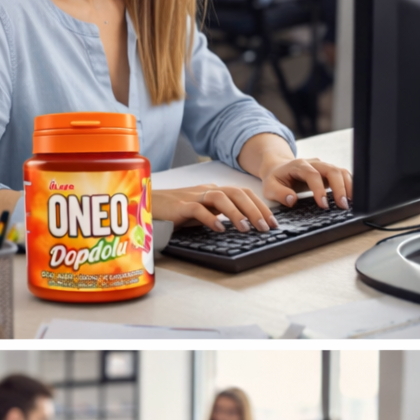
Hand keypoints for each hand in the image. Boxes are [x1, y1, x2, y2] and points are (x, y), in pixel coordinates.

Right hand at [152, 185, 277, 233]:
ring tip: (246, 229)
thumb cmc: (175, 211)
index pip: (244, 193)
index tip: (273, 222)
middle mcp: (207, 190)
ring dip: (237, 213)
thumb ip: (218, 214)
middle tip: (266, 228)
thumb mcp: (202, 212)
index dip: (261, 206)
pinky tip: (219, 229)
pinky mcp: (179, 206)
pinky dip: (210, 218)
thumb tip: (243, 225)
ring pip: (221, 198)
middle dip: (255, 210)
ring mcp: (193, 197)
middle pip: (237, 193)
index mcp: (214, 191)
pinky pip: (198, 209)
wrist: (146, 205)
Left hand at [260, 157, 351, 210]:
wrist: (278, 168)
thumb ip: (279, 193)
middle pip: (332, 170)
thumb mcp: (269, 187)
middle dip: (339, 188)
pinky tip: (351, 198)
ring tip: (350, 203)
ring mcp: (323, 166)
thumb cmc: (275, 179)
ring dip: (348, 187)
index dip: (319, 189)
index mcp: (298, 165)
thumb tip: (292, 200)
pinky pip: (343, 176)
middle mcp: (314, 163)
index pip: (313, 175)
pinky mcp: (329, 172)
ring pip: (341, 172)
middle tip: (342, 205)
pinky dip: (349, 185)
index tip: (323, 204)